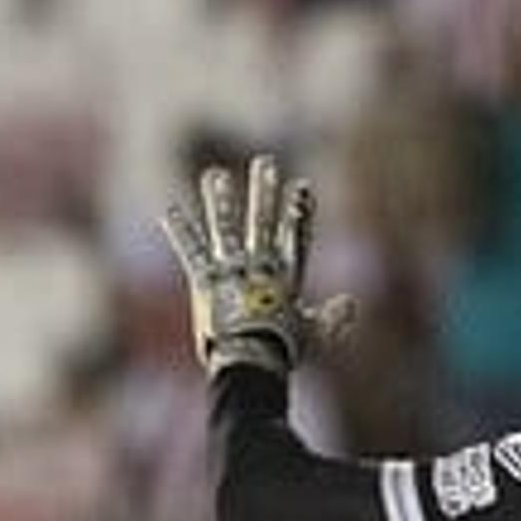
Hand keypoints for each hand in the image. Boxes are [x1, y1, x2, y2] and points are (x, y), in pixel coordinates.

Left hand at [154, 153, 350, 375]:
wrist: (250, 358)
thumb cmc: (281, 352)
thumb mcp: (315, 333)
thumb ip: (334, 317)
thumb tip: (351, 303)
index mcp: (286, 276)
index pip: (295, 235)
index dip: (299, 211)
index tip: (301, 187)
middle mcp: (259, 266)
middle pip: (263, 221)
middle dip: (263, 191)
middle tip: (264, 162)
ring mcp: (232, 270)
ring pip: (226, 227)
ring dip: (221, 199)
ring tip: (214, 175)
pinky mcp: (206, 281)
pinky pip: (191, 251)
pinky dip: (181, 231)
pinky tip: (170, 211)